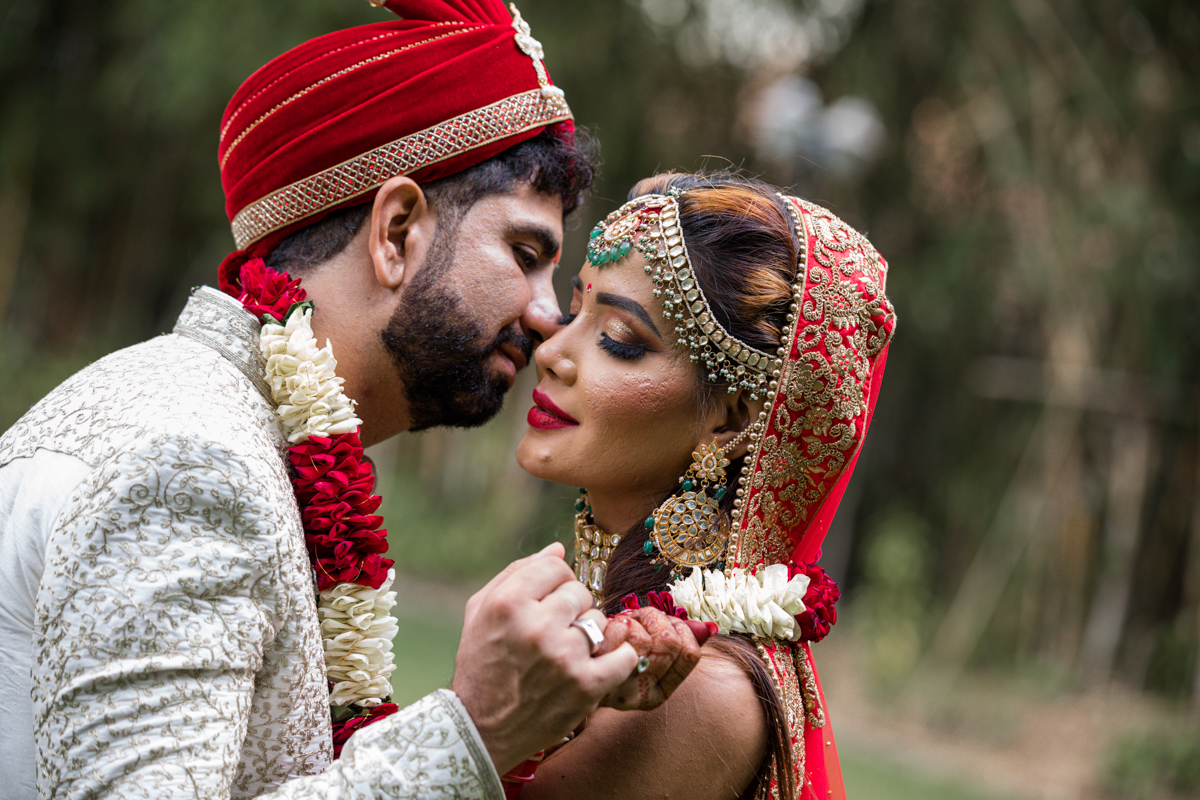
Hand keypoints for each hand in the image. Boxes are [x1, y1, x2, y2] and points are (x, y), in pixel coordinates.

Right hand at [451, 543, 638, 773]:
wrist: (480, 729)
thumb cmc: (480, 664)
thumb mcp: (481, 611)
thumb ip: (517, 572)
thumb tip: (558, 548)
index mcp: (508, 603)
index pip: (556, 566)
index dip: (553, 583)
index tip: (546, 602)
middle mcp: (537, 625)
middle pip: (580, 592)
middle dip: (570, 609)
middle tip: (554, 632)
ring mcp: (564, 656)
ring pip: (598, 621)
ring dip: (588, 635)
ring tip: (566, 654)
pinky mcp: (586, 685)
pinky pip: (624, 655)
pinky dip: (618, 659)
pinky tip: (600, 664)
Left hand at [593, 608, 712, 709]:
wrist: (568, 670)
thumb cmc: (611, 654)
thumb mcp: (648, 652)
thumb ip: (679, 641)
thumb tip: (708, 628)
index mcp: (658, 692)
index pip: (689, 654)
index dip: (681, 629)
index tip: (667, 623)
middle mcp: (640, 693)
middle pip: (670, 643)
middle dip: (657, 619)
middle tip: (643, 617)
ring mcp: (618, 683)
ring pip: (646, 637)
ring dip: (635, 619)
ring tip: (625, 622)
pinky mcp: (597, 667)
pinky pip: (620, 633)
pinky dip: (617, 622)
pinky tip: (609, 628)